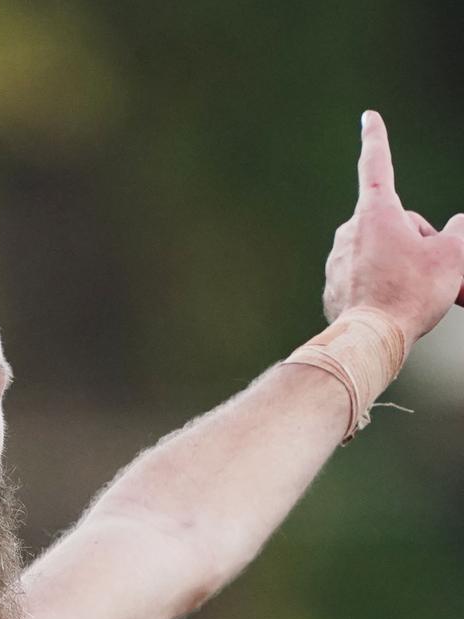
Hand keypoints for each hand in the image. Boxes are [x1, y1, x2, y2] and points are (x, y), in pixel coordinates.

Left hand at [322, 111, 463, 342]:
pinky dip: (381, 283)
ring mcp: (337, 257)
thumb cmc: (410, 294)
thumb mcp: (453, 257)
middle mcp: (350, 229)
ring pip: (380, 249)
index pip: (377, 165)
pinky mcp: (333, 282)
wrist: (370, 336)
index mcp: (376, 213)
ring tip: (411, 289)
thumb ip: (460, 232)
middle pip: (394, 222)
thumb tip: (460, 224)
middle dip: (416, 239)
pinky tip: (391, 302)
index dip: (377, 138)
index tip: (368, 117)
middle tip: (430, 269)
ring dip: (400, 262)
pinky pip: (365, 274)